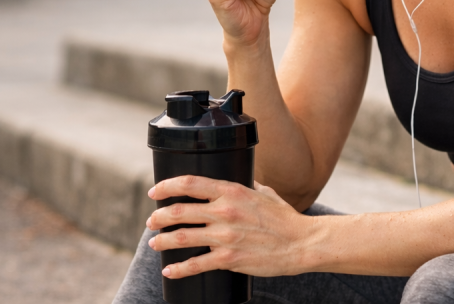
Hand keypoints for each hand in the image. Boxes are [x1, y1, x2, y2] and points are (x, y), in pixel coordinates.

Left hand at [146, 176, 313, 278]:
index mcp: (232, 191)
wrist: (302, 243)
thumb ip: (246, 186)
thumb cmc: (285, 218)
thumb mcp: (264, 192)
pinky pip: (196, 265)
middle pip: (179, 211)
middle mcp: (225, 212)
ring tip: (154, 242)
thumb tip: (234, 183)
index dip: (167, 186)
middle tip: (152, 221)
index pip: (191, 183)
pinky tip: (169, 270)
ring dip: (162, 240)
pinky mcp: (229, 260)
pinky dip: (178, 269)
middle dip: (159, 216)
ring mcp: (226, 237)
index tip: (155, 191)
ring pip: (182, 237)